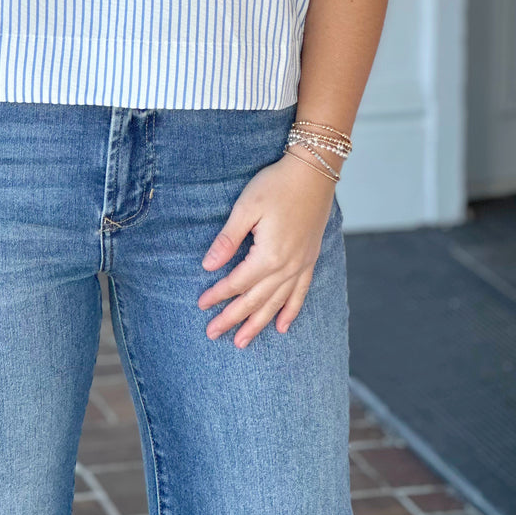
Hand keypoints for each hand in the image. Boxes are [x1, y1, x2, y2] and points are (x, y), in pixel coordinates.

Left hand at [197, 152, 334, 347]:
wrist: (314, 172)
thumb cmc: (277, 185)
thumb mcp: (246, 207)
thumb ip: (228, 239)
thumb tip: (208, 265)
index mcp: (269, 255)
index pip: (237, 282)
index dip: (218, 294)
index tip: (201, 305)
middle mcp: (287, 267)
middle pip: (255, 300)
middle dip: (233, 318)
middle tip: (213, 333)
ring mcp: (301, 265)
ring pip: (277, 303)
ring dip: (258, 324)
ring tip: (242, 342)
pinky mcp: (310, 260)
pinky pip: (300, 294)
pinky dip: (291, 312)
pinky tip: (282, 327)